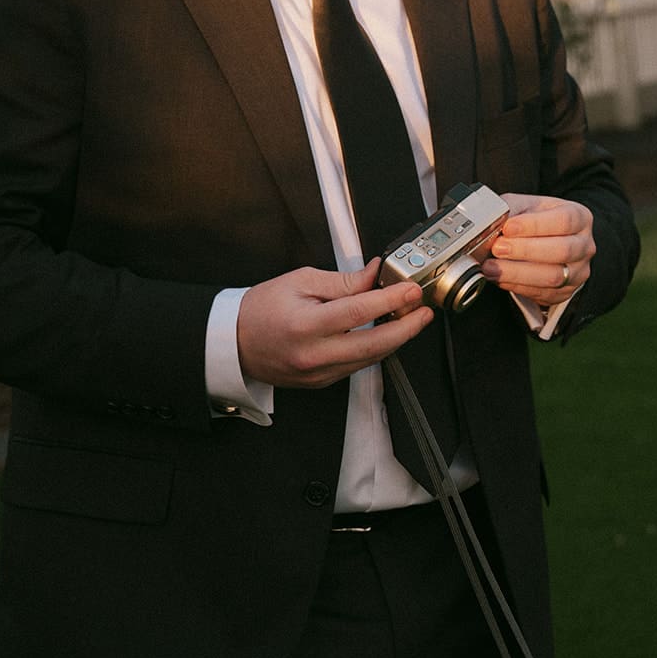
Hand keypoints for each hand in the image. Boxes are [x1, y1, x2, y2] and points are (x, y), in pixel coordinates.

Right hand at [237, 258, 429, 387]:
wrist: (232, 342)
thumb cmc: (260, 308)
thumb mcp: (300, 281)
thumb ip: (341, 281)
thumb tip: (374, 274)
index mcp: (306, 325)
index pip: (360, 311)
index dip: (391, 299)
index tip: (411, 290)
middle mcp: (314, 354)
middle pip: (374, 344)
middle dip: (406, 328)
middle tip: (424, 312)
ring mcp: (318, 373)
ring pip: (370, 359)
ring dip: (395, 339)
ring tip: (411, 320)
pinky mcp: (321, 382)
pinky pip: (356, 367)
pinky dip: (375, 350)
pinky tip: (385, 334)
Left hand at [480, 193, 594, 307]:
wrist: (550, 242)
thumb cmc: (538, 221)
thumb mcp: (527, 206)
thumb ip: (512, 209)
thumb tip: (494, 220)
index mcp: (580, 218)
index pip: (563, 221)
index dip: (534, 225)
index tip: (508, 227)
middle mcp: (584, 246)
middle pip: (561, 250)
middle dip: (525, 250)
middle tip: (498, 248)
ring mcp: (578, 271)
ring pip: (552, 276)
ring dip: (517, 273)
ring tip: (491, 267)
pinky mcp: (565, 292)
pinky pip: (542, 293)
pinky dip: (517, 286)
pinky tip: (499, 278)